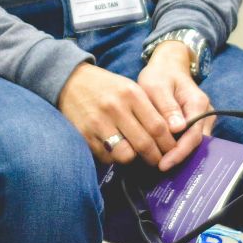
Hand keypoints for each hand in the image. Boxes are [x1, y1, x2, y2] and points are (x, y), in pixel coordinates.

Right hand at [56, 62, 176, 167]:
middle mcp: (115, 108)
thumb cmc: (107, 87)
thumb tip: (170, 134)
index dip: (168, 144)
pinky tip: (116, 151)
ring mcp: (98, 123)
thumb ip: (149, 109)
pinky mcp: (84, 135)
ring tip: (136, 156)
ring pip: (126, 155)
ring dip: (134, 160)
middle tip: (158, 161)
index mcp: (131, 94)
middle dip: (155, 157)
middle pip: (144, 144)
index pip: (158, 127)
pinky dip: (114, 159)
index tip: (171, 151)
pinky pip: (106, 158)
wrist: (71, 81)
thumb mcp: (130, 88)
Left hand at [137, 40, 212, 171]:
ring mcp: (203, 118)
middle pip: (196, 142)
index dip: (179, 152)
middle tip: (160, 169)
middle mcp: (205, 112)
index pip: (193, 135)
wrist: (168, 66)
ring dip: (179, 154)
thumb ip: (167, 107)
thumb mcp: (157, 86)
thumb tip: (178, 129)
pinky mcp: (195, 123)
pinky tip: (164, 156)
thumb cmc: (160, 75)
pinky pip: (189, 139)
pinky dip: (178, 148)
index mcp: (198, 103)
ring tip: (160, 166)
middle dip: (179, 157)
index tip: (164, 164)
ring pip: (194, 143)